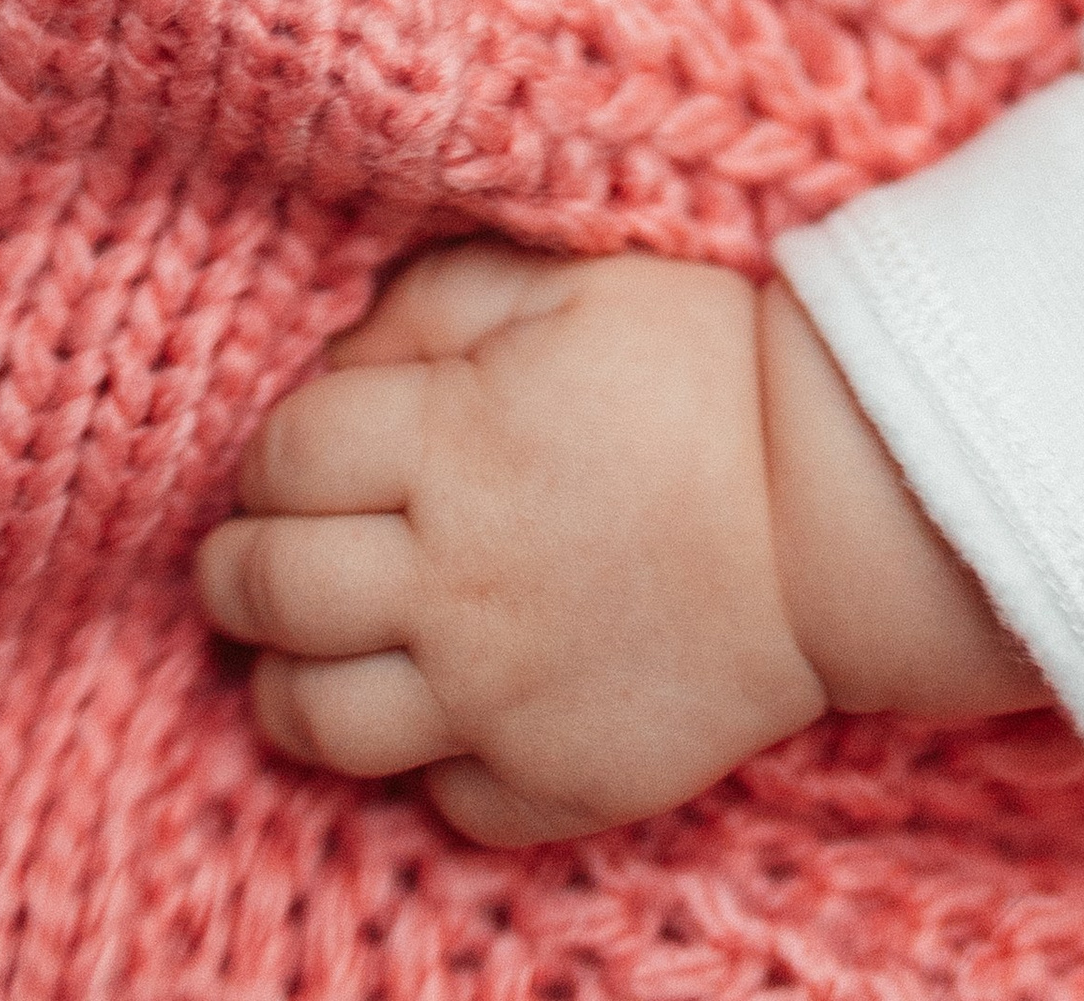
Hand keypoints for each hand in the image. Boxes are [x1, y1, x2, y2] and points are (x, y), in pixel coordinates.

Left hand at [195, 241, 1041, 844]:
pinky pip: (438, 800)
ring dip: (282, 681)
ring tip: (304, 649)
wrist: (848, 509)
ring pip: (316, 719)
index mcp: (447, 444)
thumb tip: (337, 360)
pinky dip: (418, 764)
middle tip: (249, 555)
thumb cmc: (710, 370)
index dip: (266, 454)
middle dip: (234, 569)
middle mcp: (449, 580)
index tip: (289, 455)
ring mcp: (496, 696)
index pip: (280, 460)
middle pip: (269, 590)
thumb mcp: (569, 284)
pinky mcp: (554, 780)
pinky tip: (434, 714)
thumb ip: (435, 303)